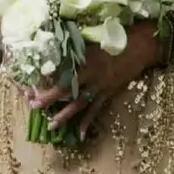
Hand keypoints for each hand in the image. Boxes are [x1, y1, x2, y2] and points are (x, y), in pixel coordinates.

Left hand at [29, 22, 160, 140]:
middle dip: (50, 99)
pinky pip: (95, 110)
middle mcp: (91, 75)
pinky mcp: (108, 93)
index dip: (47, 79)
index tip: (33, 84)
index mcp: (85, 59)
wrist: (140, 46)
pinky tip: (79, 134)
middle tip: (34, 106)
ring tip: (52, 126)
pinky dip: (87, 122)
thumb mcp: (92, 40)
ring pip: (79, 103)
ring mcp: (100, 86)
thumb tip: (56, 47)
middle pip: (67, 89)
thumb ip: (75, 48)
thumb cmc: (115, 38)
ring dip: (64, 115)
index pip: (62, 72)